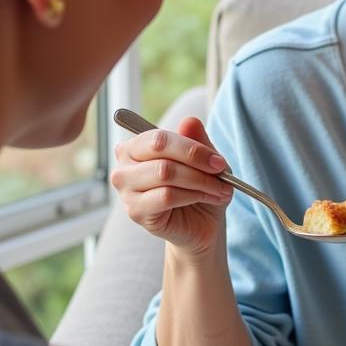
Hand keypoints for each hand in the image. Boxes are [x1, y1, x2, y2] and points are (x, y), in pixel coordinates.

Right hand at [110, 116, 232, 258]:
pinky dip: (194, 195)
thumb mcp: (204, 159)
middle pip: (160, 151)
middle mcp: (124, 165)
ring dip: (201, 181)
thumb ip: (196, 140)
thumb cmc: (199, 186)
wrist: (201, 223)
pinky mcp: (135, 211)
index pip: (159, 137)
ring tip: (220, 189)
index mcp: (136, 146)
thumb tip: (189, 122)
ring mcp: (125, 189)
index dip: (192, 147)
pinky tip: (209, 199)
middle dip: (197, 161)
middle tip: (221, 172)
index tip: (218, 161)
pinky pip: (166, 196)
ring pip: (165, 173)